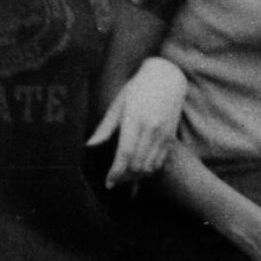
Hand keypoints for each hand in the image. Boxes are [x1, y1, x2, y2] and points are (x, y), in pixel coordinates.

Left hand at [88, 57, 185, 187]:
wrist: (166, 77)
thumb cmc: (136, 89)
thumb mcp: (117, 104)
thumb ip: (105, 128)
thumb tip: (89, 145)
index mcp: (133, 119)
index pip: (124, 154)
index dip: (116, 172)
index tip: (108, 183)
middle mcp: (150, 128)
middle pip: (137, 164)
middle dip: (124, 178)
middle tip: (115, 182)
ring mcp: (162, 133)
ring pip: (149, 166)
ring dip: (136, 177)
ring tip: (125, 179)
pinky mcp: (171, 136)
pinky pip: (160, 161)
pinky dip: (149, 170)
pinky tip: (140, 171)